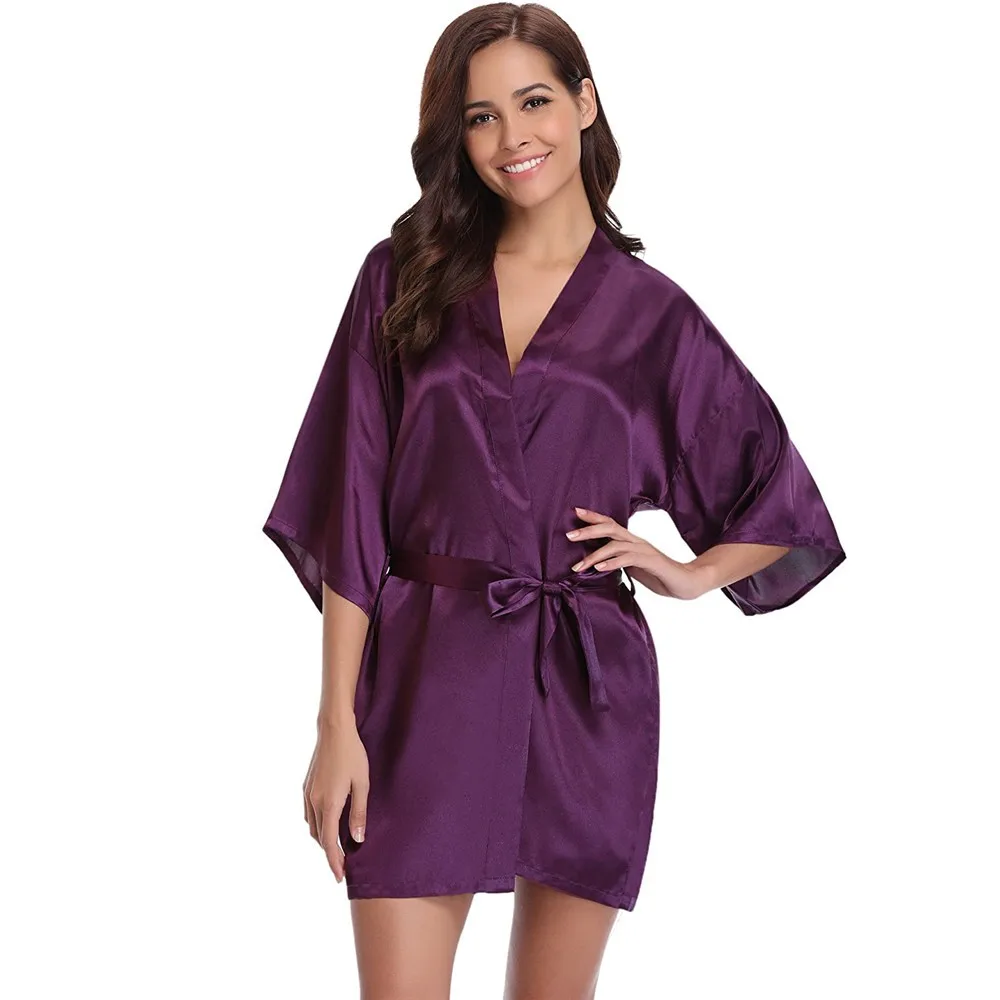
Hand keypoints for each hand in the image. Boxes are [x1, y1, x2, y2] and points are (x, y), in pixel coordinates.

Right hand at [303, 716, 369, 881]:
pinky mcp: (306, 786)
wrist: (334, 730)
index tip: (340, 876)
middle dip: (329, 852)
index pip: (329, 843)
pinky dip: (318, 824)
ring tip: (337, 845)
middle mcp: (314, 802)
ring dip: (323, 839)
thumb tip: (357, 840)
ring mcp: (307, 794)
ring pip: (313, 826)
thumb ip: (359, 813)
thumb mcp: (363, 784)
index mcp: (329, 804)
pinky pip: (309, 814)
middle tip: (343, 863)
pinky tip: (328, 822)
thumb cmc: (353, 754)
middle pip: (319, 837)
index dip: (334, 861)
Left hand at [566, 506, 709, 600]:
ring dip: (594, 555)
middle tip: (569, 535)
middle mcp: (636, 541)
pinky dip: (611, 563)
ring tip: (578, 566)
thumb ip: (617, 562)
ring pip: (615, 545)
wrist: (686, 583)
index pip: (610, 524)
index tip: (575, 511)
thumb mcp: (632, 567)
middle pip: (610, 528)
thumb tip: (596, 563)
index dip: (593, 517)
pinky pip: (628, 559)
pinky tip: (599, 568)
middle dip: (588, 530)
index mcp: (631, 541)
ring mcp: (644, 550)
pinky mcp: (650, 561)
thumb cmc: (658, 575)